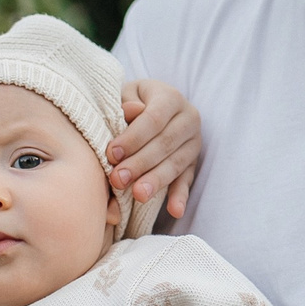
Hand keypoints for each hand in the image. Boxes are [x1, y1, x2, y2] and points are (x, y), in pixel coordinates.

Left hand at [113, 80, 203, 220]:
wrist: (149, 104)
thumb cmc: (130, 101)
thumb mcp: (125, 94)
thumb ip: (126, 102)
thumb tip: (132, 110)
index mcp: (171, 98)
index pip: (154, 119)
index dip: (133, 138)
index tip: (112, 154)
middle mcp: (188, 119)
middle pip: (165, 144)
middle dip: (140, 163)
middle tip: (118, 180)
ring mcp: (193, 143)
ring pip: (175, 164)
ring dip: (156, 181)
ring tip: (138, 196)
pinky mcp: (192, 163)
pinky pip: (187, 181)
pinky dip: (181, 196)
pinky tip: (175, 211)